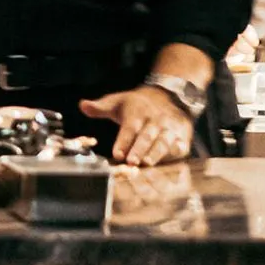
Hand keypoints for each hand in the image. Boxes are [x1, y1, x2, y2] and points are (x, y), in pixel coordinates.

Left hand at [80, 84, 195, 165]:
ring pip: (164, 142)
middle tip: (131, 162)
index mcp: (137, 112)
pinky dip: (173, 157)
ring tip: (146, 164)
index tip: (116, 154)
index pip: (129, 128)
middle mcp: (155, 120)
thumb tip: (83, 105)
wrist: (169, 97)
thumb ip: (100, 107)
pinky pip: (179, 148)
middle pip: (147, 136)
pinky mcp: (182, 138)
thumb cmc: (136, 105)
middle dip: (139, 149)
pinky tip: (167, 167)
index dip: (123, 141)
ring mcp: (170, 129)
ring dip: (156, 154)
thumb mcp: (118, 102)